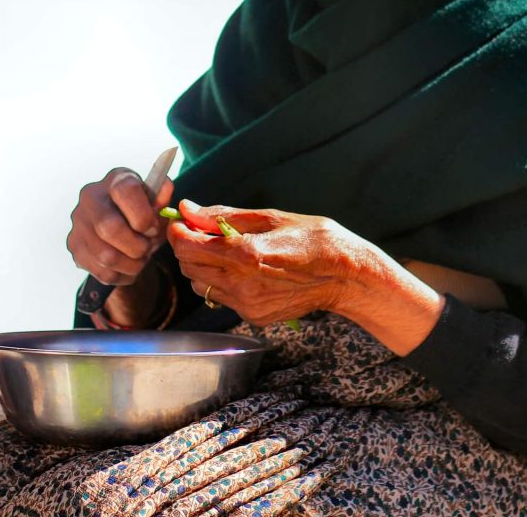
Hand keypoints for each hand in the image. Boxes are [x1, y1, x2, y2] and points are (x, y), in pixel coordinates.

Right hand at [67, 168, 173, 324]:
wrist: (123, 227)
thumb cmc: (143, 212)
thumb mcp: (157, 203)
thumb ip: (162, 197)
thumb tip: (164, 188)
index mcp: (115, 179)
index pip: (125, 191)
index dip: (143, 215)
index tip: (153, 228)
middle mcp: (91, 197)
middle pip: (109, 228)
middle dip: (137, 246)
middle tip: (148, 248)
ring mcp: (79, 222)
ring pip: (106, 256)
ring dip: (132, 264)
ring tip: (141, 258)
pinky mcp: (75, 246)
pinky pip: (101, 271)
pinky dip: (122, 275)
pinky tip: (129, 265)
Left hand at [167, 201, 443, 353]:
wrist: (347, 276)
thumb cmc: (316, 238)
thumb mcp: (272, 217)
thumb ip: (225, 216)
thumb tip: (189, 209)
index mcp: (246, 255)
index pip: (189, 247)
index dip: (178, 232)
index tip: (182, 221)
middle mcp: (242, 284)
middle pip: (189, 267)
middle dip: (188, 247)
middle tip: (203, 231)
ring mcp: (247, 305)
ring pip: (201, 284)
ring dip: (203, 265)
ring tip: (225, 249)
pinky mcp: (253, 317)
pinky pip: (221, 297)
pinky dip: (221, 280)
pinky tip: (243, 268)